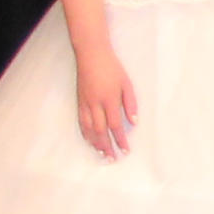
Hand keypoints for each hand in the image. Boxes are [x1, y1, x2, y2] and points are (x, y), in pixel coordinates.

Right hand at [72, 44, 138, 159]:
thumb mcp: (127, 83)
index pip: (115, 125)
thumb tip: (134, 122)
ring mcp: (85, 103)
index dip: (120, 139)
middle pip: (100, 130)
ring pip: (89, 128)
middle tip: (113, 159)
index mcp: (109, 100)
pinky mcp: (79, 101)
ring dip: (96, 142)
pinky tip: (90, 140)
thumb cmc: (112, 67)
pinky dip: (86, 133)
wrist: (91, 54)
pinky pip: (81, 121)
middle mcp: (95, 104)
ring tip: (102, 153)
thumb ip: (131, 103)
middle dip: (107, 146)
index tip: (126, 150)